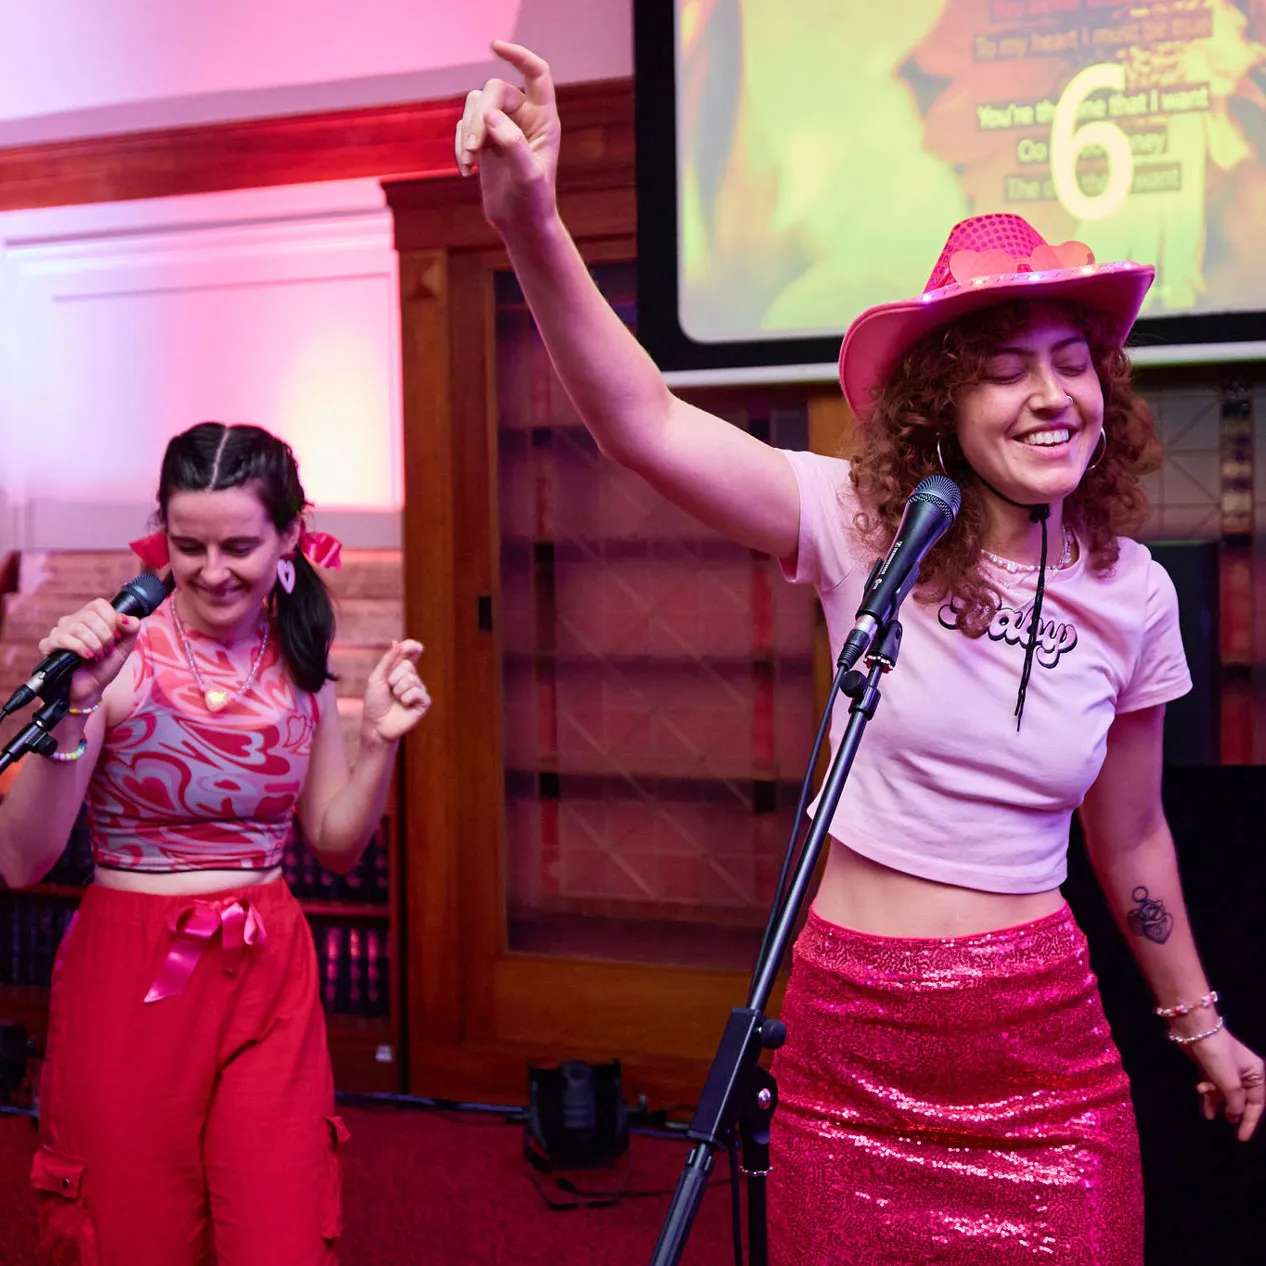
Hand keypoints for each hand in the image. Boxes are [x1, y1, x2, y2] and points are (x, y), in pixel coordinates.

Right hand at [37, 600, 141, 705]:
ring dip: (94, 645)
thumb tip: (125, 617)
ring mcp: (58, 632)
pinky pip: (63, 639)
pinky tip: (87, 658)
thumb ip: (131, 629)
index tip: (116, 638)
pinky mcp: (48, 645)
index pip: (99, 605)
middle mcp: (72, 621)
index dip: (111, 621)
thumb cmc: (105, 666)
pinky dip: (81, 649)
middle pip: (90, 616)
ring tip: (98, 657)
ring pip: (78, 628)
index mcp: (90, 617)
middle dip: (105, 637)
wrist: (91, 689)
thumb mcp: (125, 647)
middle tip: (107, 651)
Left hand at [361, 640, 430, 743]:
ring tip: (396, 700)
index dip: (413, 647)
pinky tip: (404, 706)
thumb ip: (388, 660)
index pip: (411, 652)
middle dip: (393, 678)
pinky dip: (406, 699)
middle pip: (408, 666)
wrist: (376, 725)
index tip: (415, 646)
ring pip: (411, 679)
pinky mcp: (424, 703)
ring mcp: (419, 690)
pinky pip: (418, 692)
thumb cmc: (375, 702)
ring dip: (398, 691)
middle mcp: (413, 678)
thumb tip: (397, 642)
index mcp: (401, 670)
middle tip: (389, 690)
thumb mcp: (377, 678)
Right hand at [455, 41, 560, 231]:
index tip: (495, 47)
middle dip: (479, 116)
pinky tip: (467, 172)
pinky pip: (463, 126)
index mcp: (544, 119)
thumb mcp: (528, 175)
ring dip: (467, 131)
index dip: (518, 55)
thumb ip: (512, 143)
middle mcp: (524, 117)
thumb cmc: (533, 202)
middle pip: (494, 91)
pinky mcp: (484, 140)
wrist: (521, 225)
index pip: (536, 73)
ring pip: (475, 104)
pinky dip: (460, 146)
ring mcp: (502, 126)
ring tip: (468, 163)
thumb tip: (489, 115)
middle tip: (473, 148)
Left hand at [1186, 1026, 1264, 1140]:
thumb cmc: (1217, 1055)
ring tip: (1209, 1116)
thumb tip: (1235, 1115)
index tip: (1241, 1137)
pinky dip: (1209, 1097)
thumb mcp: (1230, 1082)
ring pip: (1225, 1093)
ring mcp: (1226, 1069)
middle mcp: (1244, 1072)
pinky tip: (1205, 1110)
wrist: (1193, 1030)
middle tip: (1228, 1127)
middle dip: (1233, 1112)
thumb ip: (1235, 1102)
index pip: (1257, 1104)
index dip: (1250, 1122)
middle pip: (1241, 1099)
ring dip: (1218, 1104)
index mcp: (1256, 1073)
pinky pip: (1213, 1087)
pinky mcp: (1211, 1067)